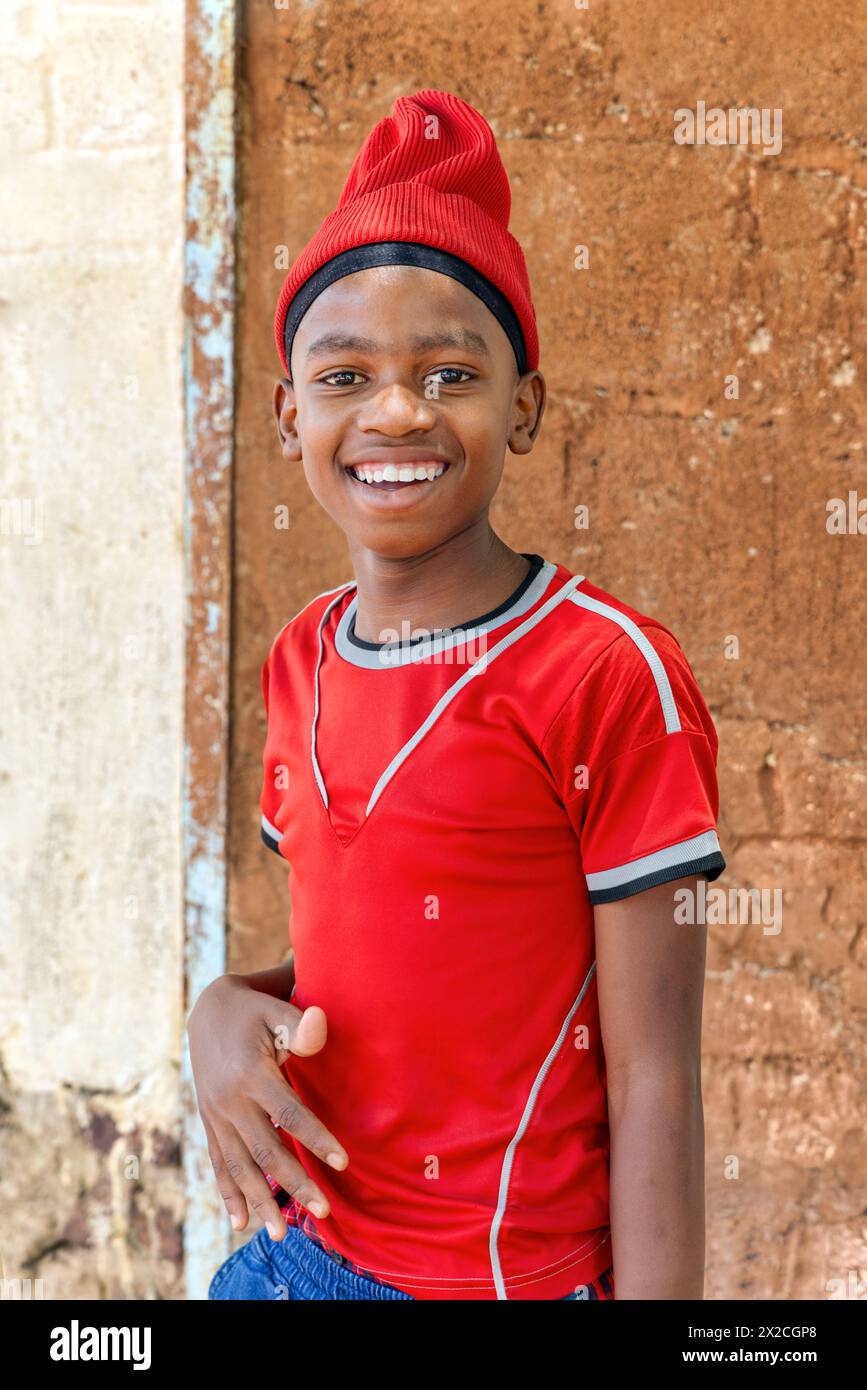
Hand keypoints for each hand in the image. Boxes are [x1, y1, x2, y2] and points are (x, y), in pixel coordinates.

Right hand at [187, 972, 348, 1239]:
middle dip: (294, 1183)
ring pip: (240, 1166)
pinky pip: (218, 1163)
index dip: (316, 1137)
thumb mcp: (275, 1008)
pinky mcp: (209, 1122)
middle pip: (265, 1149)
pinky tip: (240, 1222)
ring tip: (281, 1235)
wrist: (206, 1010)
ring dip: (260, 1201)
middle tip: (324, 1212)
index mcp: (251, 1073)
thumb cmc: (254, 1009)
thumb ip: (300, 1025)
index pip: (289, 1112)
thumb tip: (320, 1024)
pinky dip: (228, 1194)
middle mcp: (229, 1100)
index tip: (343, 1162)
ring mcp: (216, 1115)